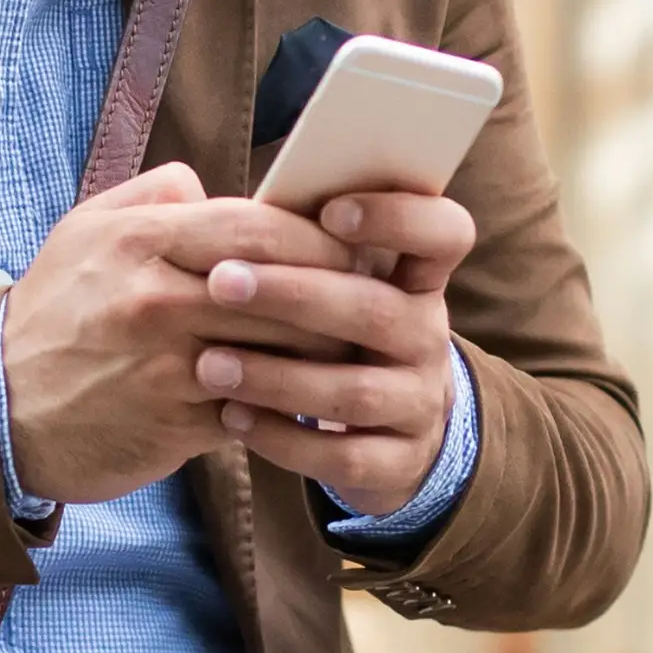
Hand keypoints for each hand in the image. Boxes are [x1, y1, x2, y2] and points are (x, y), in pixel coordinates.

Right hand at [0, 166, 354, 503]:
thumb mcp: (86, 230)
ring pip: (278, 353)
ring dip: (324, 354)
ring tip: (355, 347)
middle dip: (337, 293)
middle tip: (372, 295)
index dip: (315, 234)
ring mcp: (168, 366)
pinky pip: (255, 411)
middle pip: (280, 289)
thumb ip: (154, 195)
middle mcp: (156, 300)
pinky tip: (308, 399)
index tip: (353, 242)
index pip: (254, 225)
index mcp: (140, 242)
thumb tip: (213, 186)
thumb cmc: (53, 313)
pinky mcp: (176, 425)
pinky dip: (286, 405)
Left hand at [191, 191, 477, 519]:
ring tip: (210, 365)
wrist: (387, 429)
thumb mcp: (339, 282)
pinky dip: (285, 440)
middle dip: (296, 294)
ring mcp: (419, 402)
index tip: (331, 212)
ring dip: (278, 376)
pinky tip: (233, 418)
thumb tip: (209, 190)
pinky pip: (346, 457)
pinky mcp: (400, 462)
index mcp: (418, 278)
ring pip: (356, 391)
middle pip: (378, 310)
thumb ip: (299, 240)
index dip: (399, 218)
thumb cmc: (337, 330)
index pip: (444, 233)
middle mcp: (427, 336)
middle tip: (221, 282)